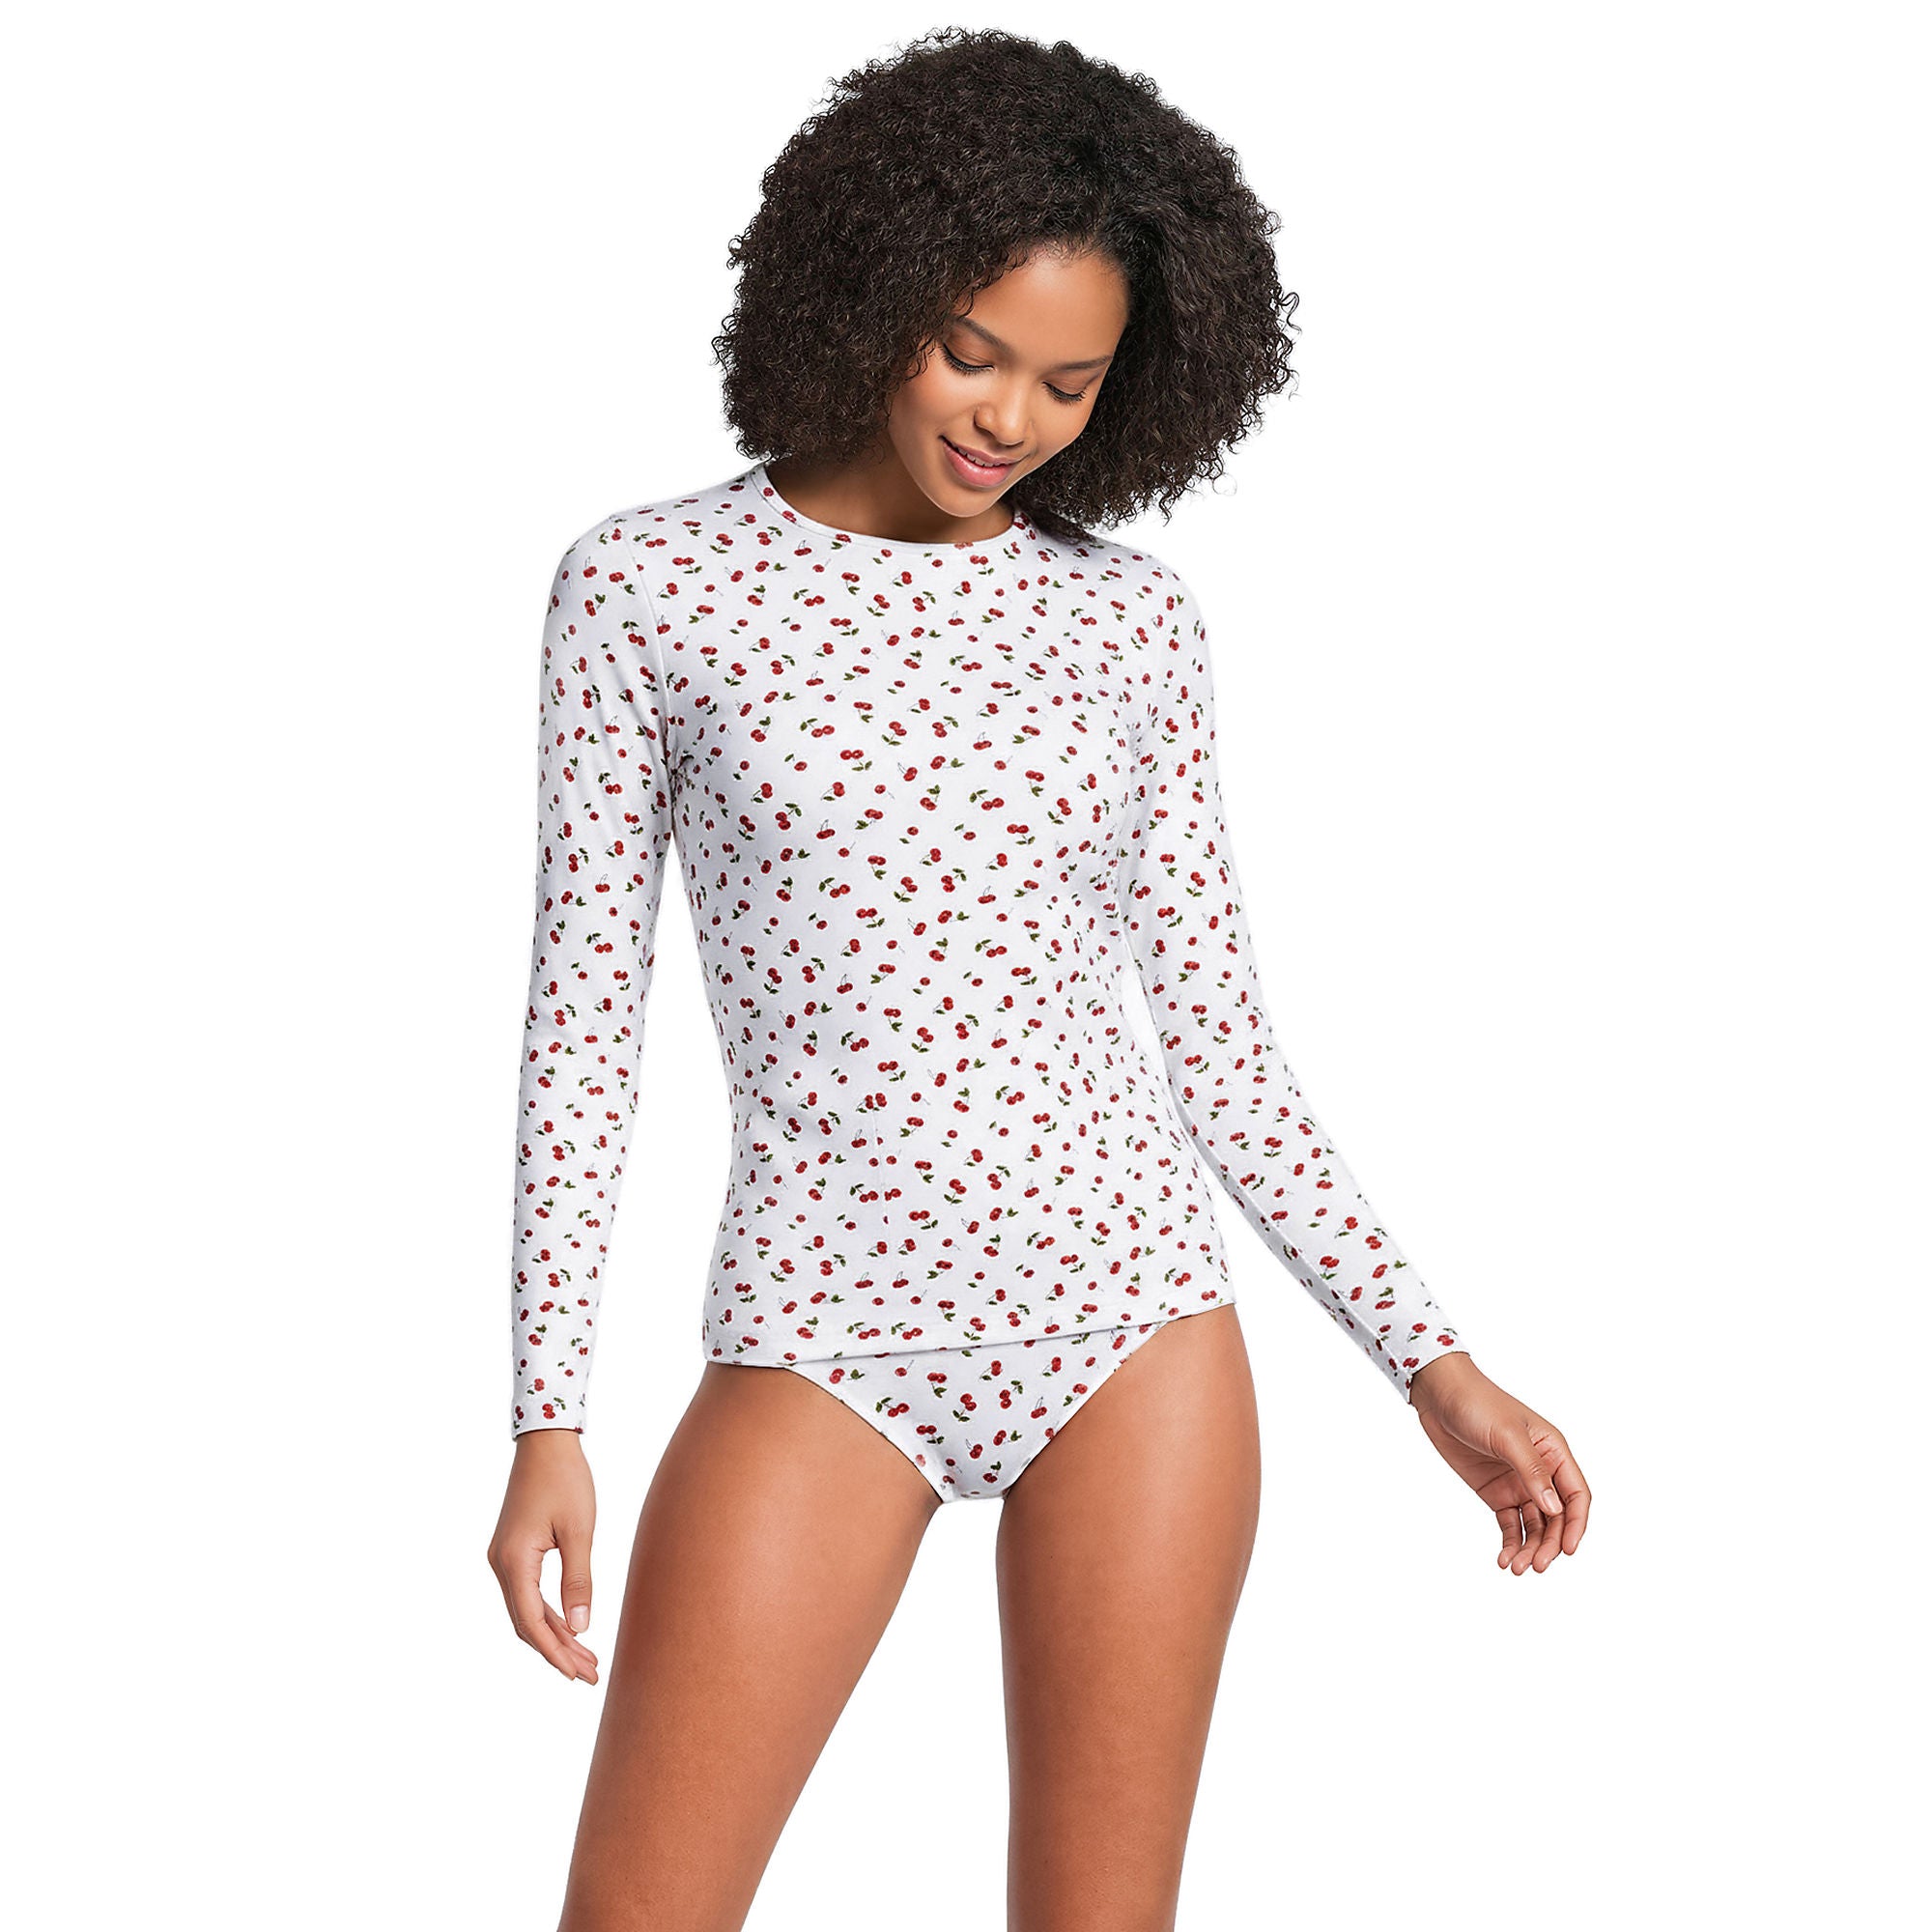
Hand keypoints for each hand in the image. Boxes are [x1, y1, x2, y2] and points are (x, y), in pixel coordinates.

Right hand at [487, 1428, 600, 1680]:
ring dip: (555, 1635)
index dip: (554, 1653)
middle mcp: (501, 1565)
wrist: (545, 1443)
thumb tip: (582, 1628)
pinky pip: (528, 1594)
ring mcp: (504, 1559)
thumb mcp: (579, 1531)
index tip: (577, 1675)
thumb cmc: (566, 1480)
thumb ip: (578, 1581)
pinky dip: (550, 1614)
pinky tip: (572, 1628)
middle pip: (527, 1623)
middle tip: (590, 1674)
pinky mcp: (513, 1552)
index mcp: (514, 1561)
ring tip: (586, 1659)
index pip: (531, 1623)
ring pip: (527, 1611)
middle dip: (557, 1651)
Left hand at [1407, 1352, 1591, 1574]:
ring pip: (1534, 1525)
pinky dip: (1510, 1541)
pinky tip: (1503, 1557)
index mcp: (1554, 1452)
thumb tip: (1555, 1509)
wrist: (1440, 1396)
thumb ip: (1532, 1471)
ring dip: (1529, 1548)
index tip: (1569, 1550)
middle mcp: (1541, 1471)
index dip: (1576, 1525)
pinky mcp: (1495, 1491)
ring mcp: (1518, 1483)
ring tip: (1516, 1568)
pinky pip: (1510, 1523)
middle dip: (1550, 1544)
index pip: (1576, 1495)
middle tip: (1535, 1566)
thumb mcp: (1507, 1435)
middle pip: (1556, 1517)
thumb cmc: (1478, 1403)